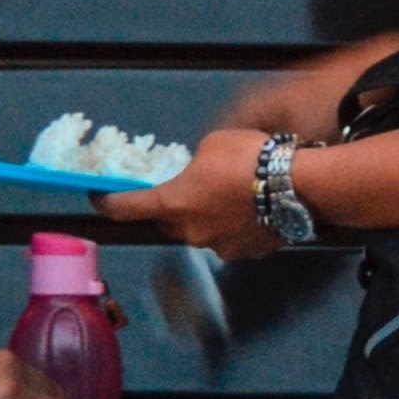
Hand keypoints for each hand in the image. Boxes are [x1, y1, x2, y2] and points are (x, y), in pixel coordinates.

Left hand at [115, 124, 281, 255]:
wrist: (297, 184)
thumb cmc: (248, 157)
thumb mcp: (212, 145)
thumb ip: (196, 165)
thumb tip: (201, 177)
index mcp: (174, 204)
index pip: (128, 208)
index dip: (109, 203)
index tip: (100, 199)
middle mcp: (191, 232)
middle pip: (170, 223)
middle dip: (173, 209)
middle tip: (187, 190)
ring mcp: (220, 248)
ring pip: (204, 233)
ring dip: (208, 218)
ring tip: (231, 198)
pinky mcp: (248, 254)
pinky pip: (233, 239)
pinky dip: (237, 227)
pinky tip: (253, 211)